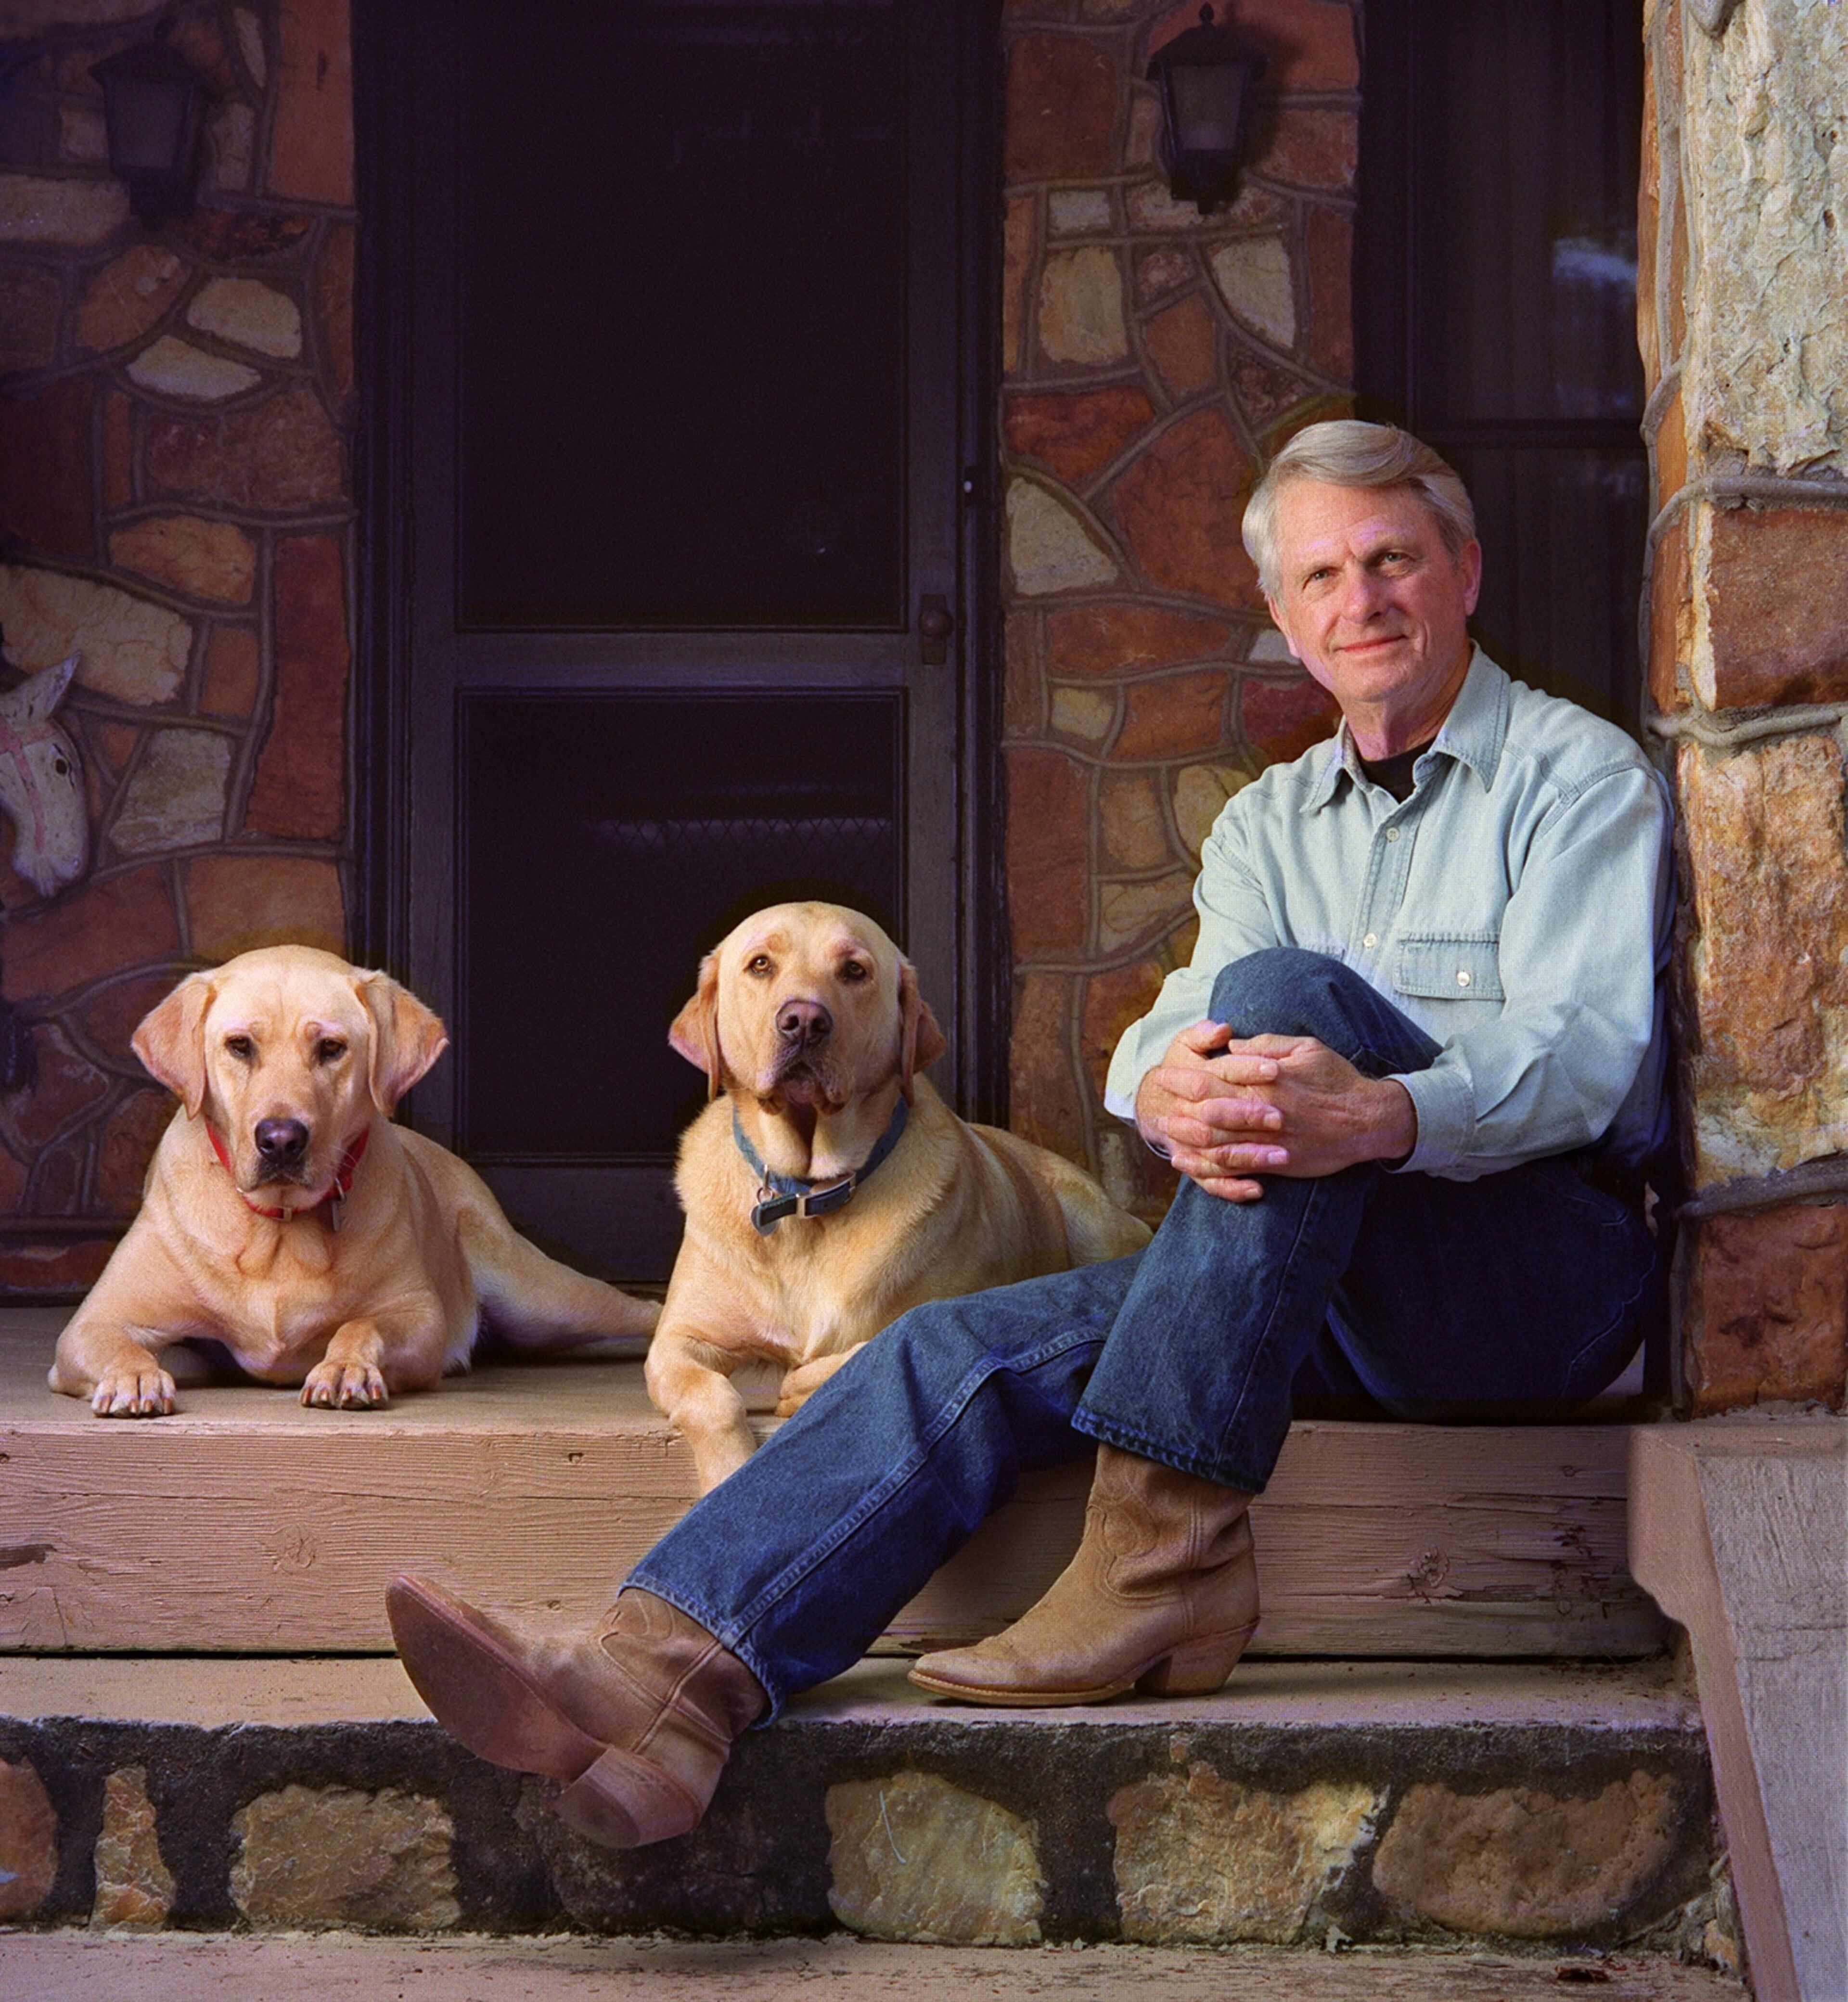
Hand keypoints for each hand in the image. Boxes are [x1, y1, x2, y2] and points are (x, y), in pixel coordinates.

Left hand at [1135, 1021, 1415, 1201]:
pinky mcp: (1276, 1163)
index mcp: (1266, 1079)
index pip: (1214, 1076)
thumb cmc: (1337, 1079)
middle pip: (1207, 1108)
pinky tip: (1190, 1163)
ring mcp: (1268, 1140)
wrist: (1368, 1120)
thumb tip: (1234, 1043)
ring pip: (1216, 1141)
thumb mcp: (1305, 1047)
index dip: (1185, 1075)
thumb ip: (1266, 1044)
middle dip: (1177, 1105)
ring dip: (1186, 1137)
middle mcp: (1263, 1110)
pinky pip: (1235, 1168)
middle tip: (1154, 1103)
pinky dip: (1209, 1167)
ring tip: (1165, 1132)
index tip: (1164, 1073)